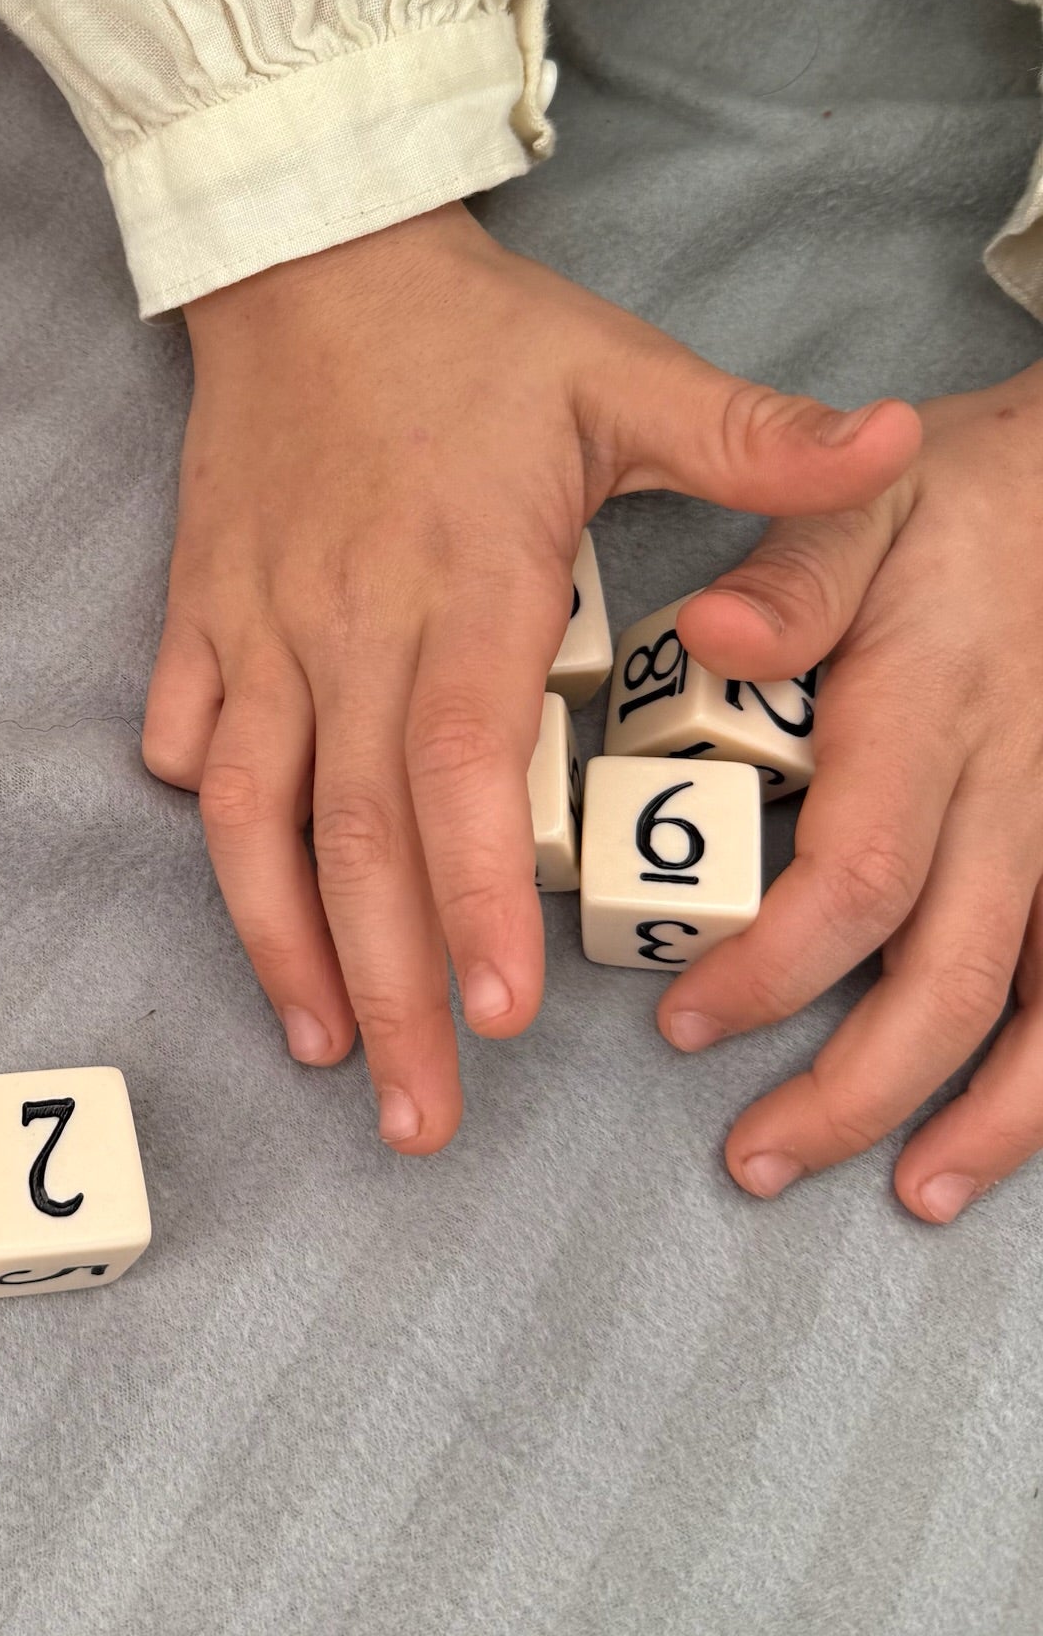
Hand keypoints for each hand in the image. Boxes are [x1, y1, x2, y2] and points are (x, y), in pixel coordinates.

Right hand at [140, 203, 918, 1152]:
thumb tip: (906, 443)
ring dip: (278, 937)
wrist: (305, 259)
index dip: (471, 890)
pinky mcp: (198, 610)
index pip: (458, 762)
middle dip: (383, 985)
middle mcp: (346, 622)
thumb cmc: (473, 335)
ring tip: (318, 1047)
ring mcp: (256, 623)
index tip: (497, 1010)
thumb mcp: (624, 375)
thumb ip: (755, 440)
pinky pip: (181, 732)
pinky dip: (204, 816)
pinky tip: (245, 892)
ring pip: (247, 809)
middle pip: (350, 830)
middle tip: (418, 1117)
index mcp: (462, 579)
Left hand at [662, 363, 1042, 1221]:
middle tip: (751, 1156)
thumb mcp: (858, 508)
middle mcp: (1015, 790)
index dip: (775, 966)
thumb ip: (792, 579)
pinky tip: (995, 1138)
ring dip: (979, 1115)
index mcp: (932, 714)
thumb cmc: (956, 501)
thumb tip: (708, 630)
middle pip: (949, 973)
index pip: (860, 874)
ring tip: (904, 1193)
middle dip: (855, 1085)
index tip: (684, 1020)